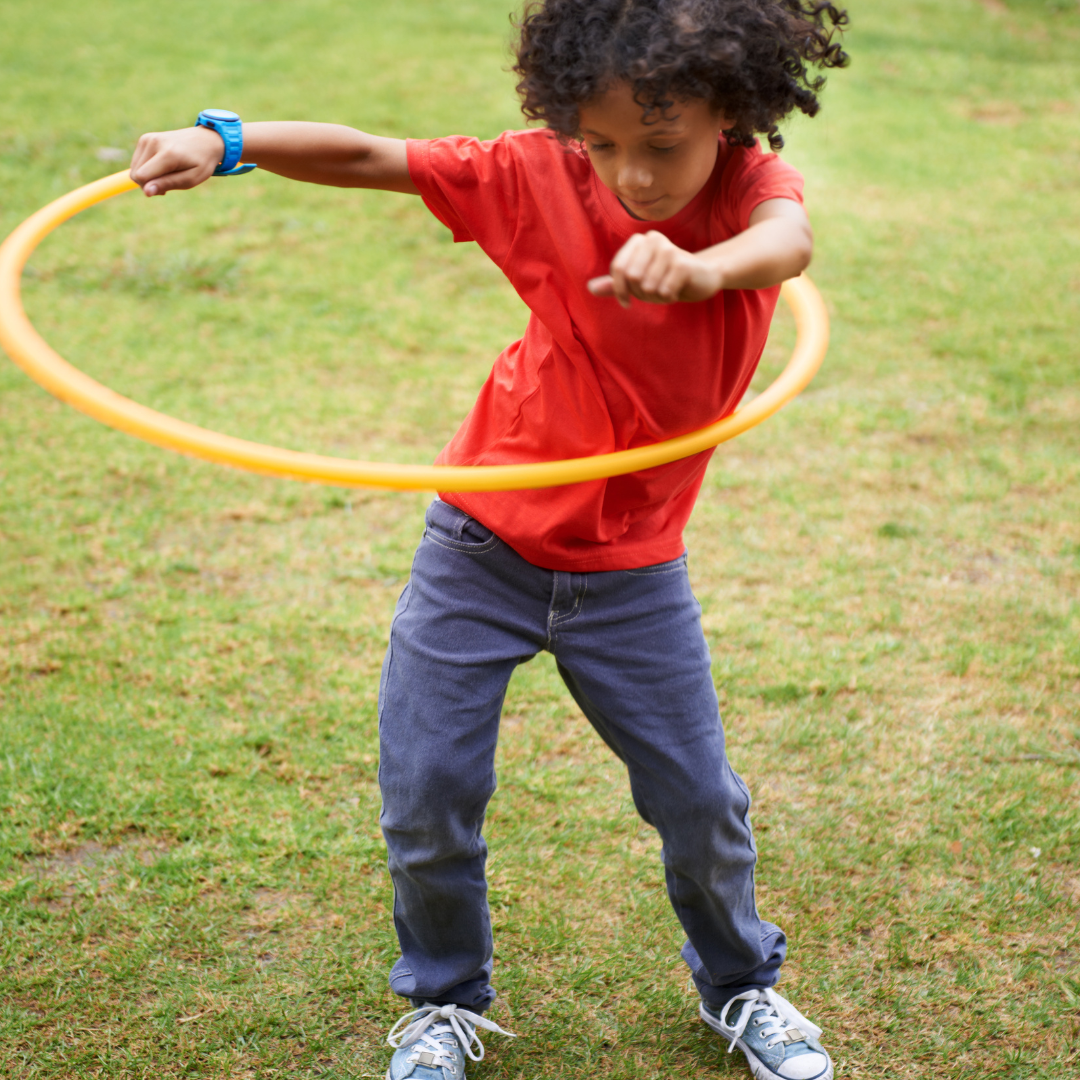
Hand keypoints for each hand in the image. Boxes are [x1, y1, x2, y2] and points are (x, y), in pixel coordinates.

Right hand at [129, 126, 224, 195]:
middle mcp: (153, 143)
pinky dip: (146, 169)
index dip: (149, 189)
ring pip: (135, 169)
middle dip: (149, 184)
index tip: (164, 192)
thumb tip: (146, 192)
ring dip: (148, 177)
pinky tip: (161, 168)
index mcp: (167, 153)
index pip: (142, 176)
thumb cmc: (200, 163)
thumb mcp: (191, 179)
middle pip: (136, 174)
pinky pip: (137, 162)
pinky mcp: (144, 139)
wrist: (205, 139)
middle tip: (168, 185)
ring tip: (166, 176)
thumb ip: (168, 184)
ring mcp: (147, 139)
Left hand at [587, 231, 720, 308]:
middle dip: (641, 294)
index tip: (626, 302)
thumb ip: (615, 284)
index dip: (619, 290)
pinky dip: (668, 298)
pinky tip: (676, 291)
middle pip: (632, 278)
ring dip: (656, 297)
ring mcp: (669, 249)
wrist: (701, 277)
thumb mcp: (638, 281)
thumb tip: (590, 288)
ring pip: (647, 286)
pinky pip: (663, 291)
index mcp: (639, 240)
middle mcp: (653, 239)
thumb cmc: (665, 278)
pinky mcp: (682, 263)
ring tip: (666, 290)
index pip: (618, 268)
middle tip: (654, 293)